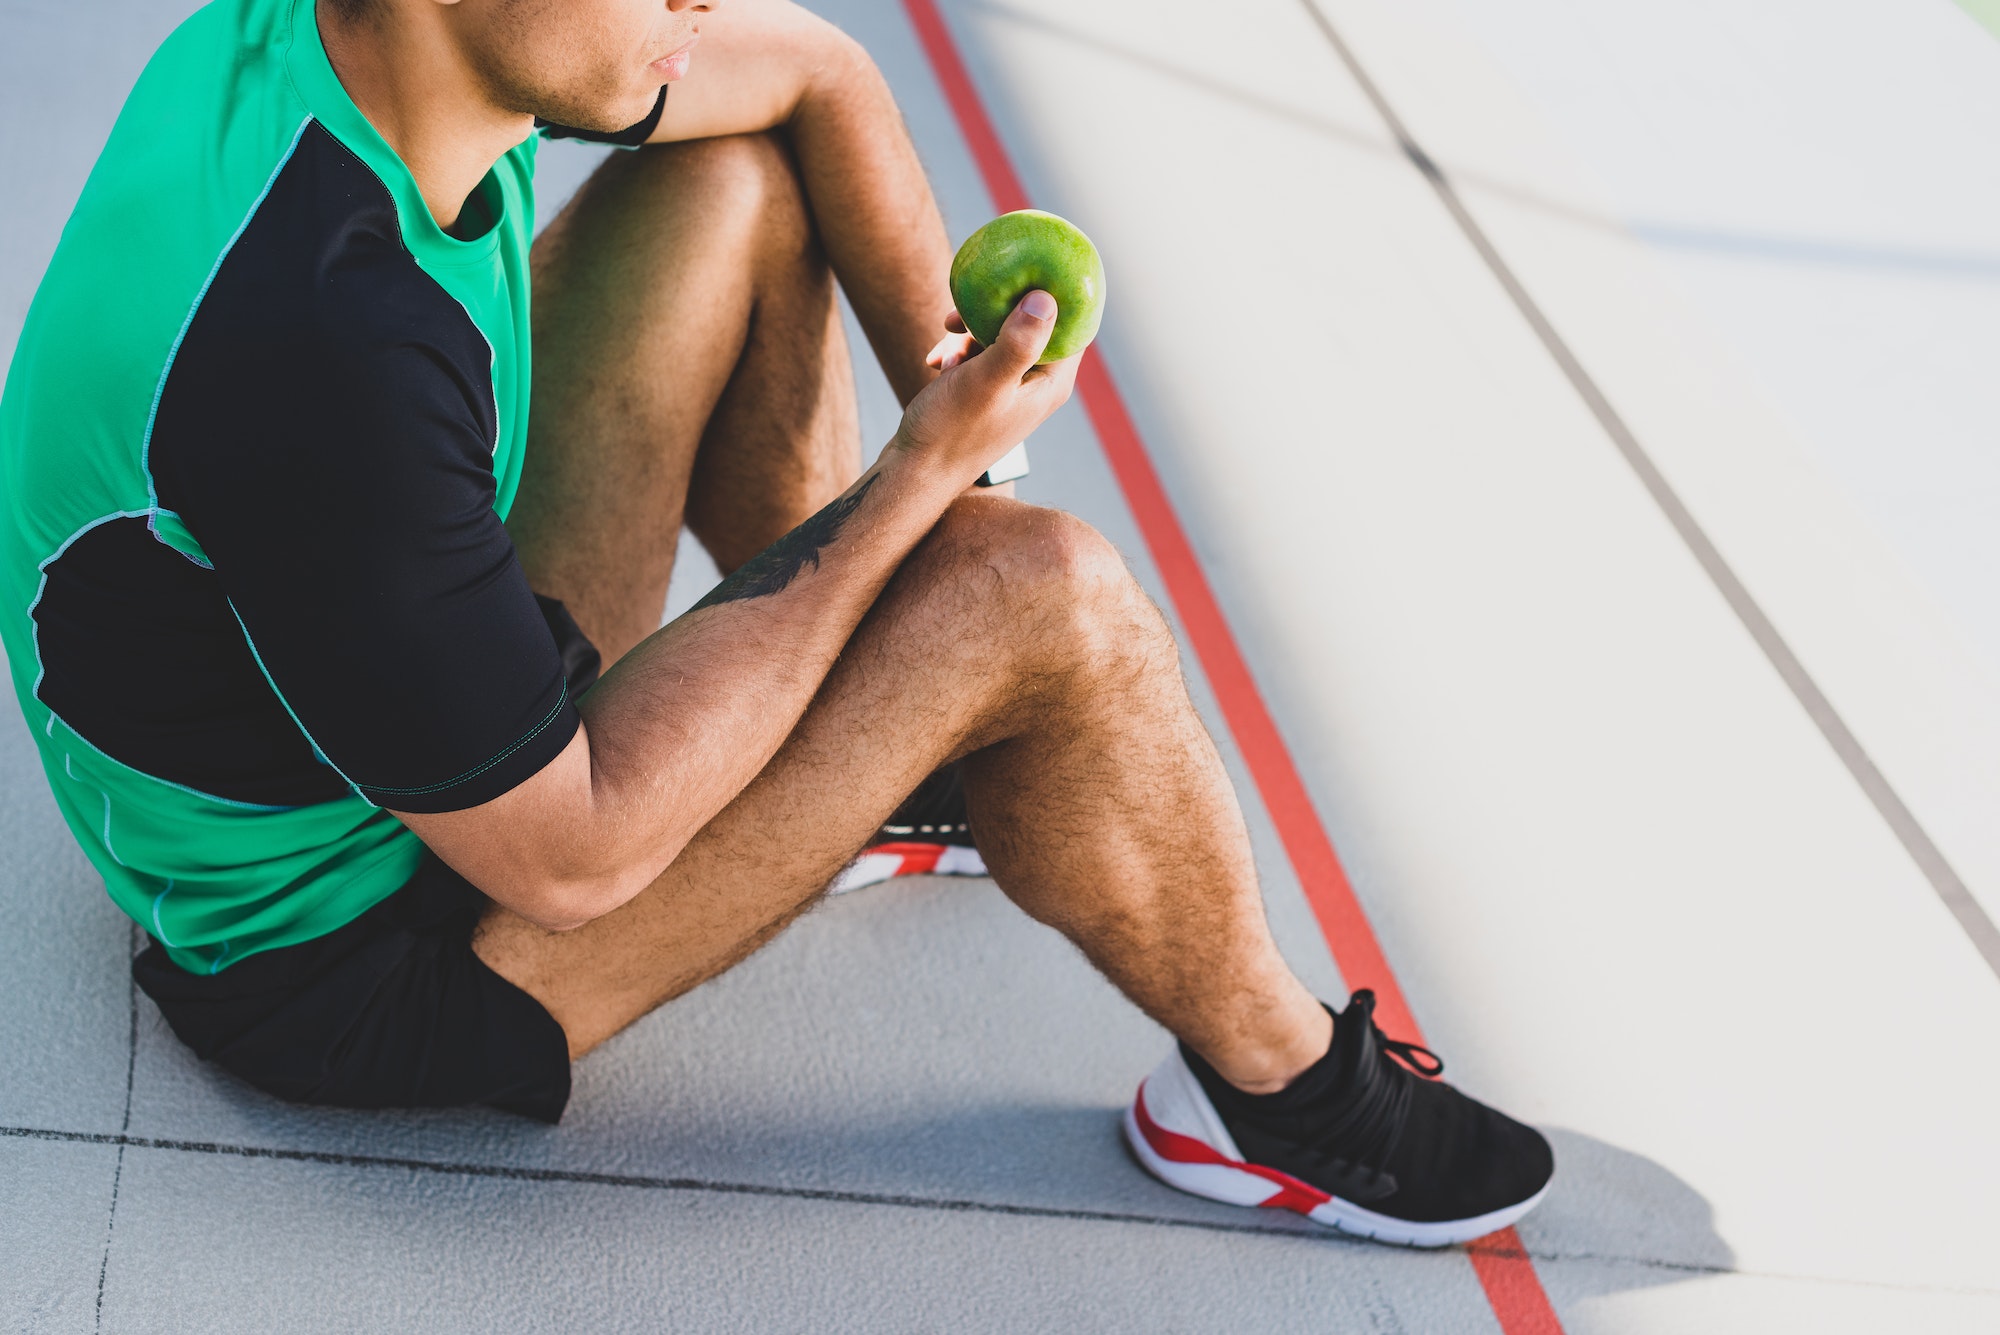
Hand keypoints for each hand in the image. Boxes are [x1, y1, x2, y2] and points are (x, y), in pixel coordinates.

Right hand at [896, 292, 1078, 486]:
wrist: (916, 472)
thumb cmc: (951, 433)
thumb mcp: (984, 382)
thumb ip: (1016, 343)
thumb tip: (1046, 298)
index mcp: (1050, 382)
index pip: (1074, 323)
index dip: (1060, 289)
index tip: (1037, 259)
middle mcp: (1038, 383)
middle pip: (1035, 322)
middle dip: (1001, 305)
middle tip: (968, 301)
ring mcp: (1012, 386)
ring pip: (1001, 334)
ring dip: (971, 329)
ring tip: (945, 334)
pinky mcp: (986, 389)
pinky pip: (979, 353)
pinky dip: (958, 350)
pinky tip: (935, 361)